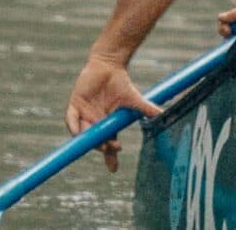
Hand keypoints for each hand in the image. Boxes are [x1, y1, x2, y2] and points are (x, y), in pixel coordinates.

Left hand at [64, 56, 160, 171]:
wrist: (108, 66)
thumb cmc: (121, 84)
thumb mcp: (135, 100)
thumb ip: (148, 110)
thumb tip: (165, 115)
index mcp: (108, 126)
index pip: (109, 145)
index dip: (110, 158)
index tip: (113, 169)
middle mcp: (95, 123)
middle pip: (97, 142)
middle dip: (103, 148)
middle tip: (112, 148)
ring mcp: (84, 115)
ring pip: (84, 133)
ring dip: (91, 139)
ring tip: (101, 142)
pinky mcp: (75, 105)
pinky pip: (71, 119)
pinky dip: (74, 126)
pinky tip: (79, 132)